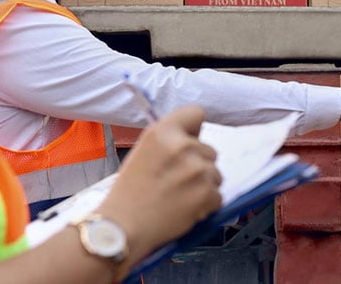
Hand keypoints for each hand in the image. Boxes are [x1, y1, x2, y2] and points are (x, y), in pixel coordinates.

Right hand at [96, 105, 221, 272]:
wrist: (123, 227)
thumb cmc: (129, 192)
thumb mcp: (143, 152)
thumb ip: (168, 141)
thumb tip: (193, 138)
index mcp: (163, 132)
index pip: (196, 113)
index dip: (194, 129)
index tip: (190, 140)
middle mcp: (182, 146)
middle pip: (209, 150)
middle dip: (199, 164)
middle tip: (177, 181)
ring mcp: (197, 170)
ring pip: (215, 174)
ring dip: (204, 186)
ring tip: (179, 197)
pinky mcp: (207, 193)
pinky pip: (217, 196)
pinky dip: (206, 205)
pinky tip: (185, 209)